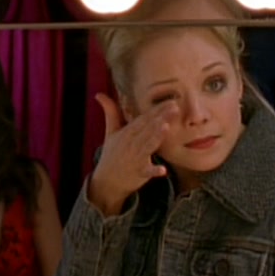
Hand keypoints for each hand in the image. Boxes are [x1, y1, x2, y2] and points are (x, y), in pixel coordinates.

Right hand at [89, 93, 178, 214]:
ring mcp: (135, 158)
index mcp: (127, 132)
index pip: (144, 118)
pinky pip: (147, 172)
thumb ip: (111, 112)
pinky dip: (154, 171)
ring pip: (147, 146)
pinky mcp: (139, 173)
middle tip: (175, 108)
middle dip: (161, 118)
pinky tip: (163, 170)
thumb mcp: (110, 132)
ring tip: (166, 127)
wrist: (106, 181)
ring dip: (156, 137)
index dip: (157, 109)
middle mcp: (132, 143)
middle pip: (148, 129)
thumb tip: (99, 94)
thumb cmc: (112, 155)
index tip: (170, 101)